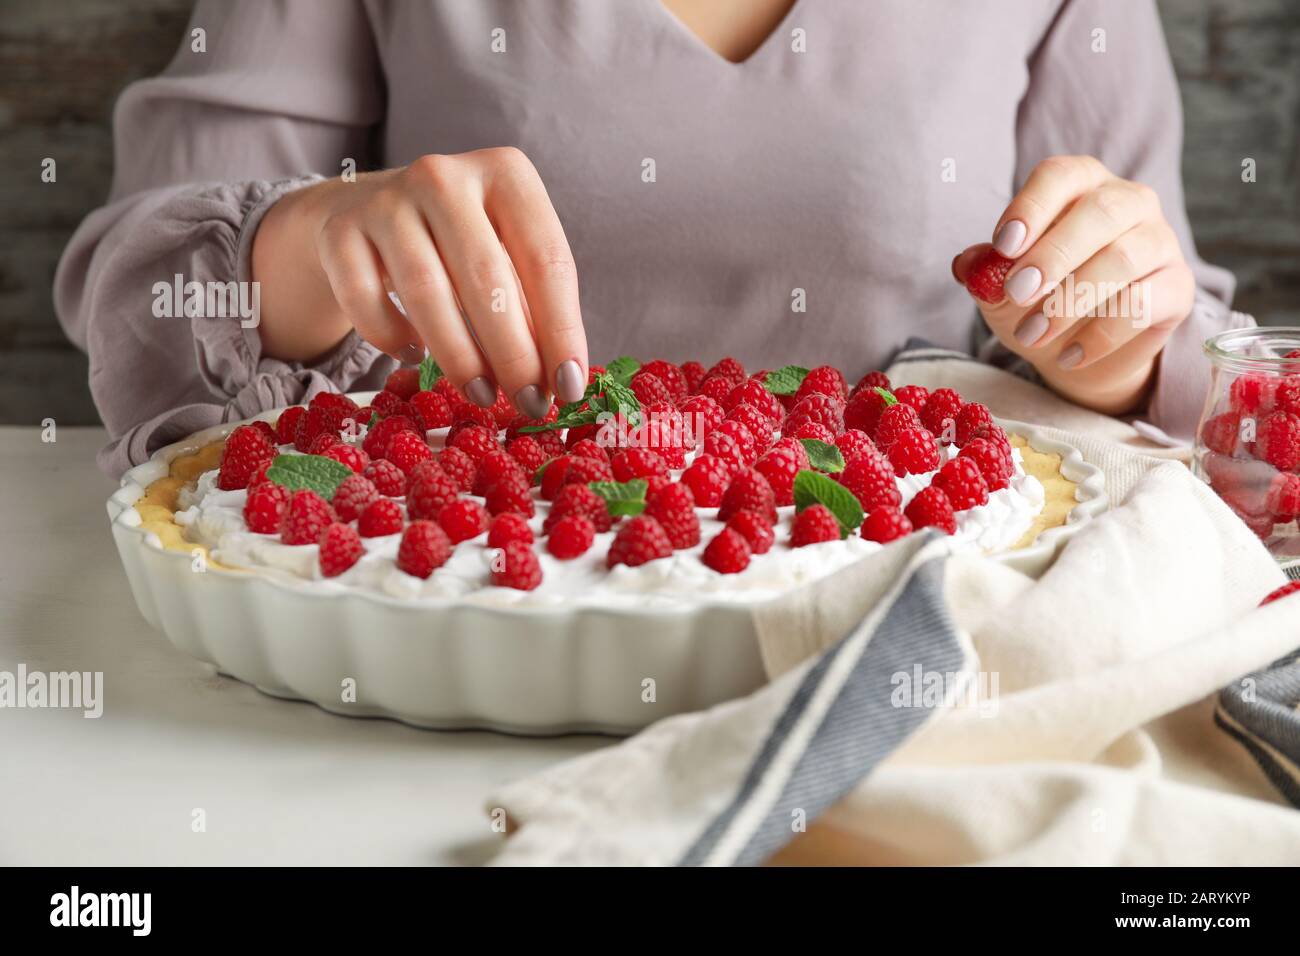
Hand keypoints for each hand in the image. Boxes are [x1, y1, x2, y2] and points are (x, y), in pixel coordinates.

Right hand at [252, 148, 587, 415]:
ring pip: (427, 292)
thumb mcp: (508, 254)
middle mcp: (444, 176)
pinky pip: (366, 299)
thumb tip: (559, 379)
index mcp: (506, 173)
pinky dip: (392, 337)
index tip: (569, 385)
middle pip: (487, 278)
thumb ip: (535, 305)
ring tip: (483, 395)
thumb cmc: (461, 244)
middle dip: (514, 354)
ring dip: (460, 357)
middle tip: (529, 403)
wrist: (370, 211)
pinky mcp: (340, 231)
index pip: (546, 259)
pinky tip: (413, 355)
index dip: (562, 330)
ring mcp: (387, 200)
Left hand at [953, 155, 1194, 415]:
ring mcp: (1160, 241)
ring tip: (1031, 335)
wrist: (1076, 349)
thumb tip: (967, 265)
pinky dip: (1100, 334)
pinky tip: (1069, 356)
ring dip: (1070, 301)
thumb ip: (984, 270)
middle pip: (1100, 212)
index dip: (1032, 207)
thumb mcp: (1000, 286)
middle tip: (1017, 293)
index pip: (1061, 176)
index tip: (1004, 246)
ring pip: (1123, 258)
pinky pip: (1144, 303)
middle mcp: (1129, 202)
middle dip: (1053, 255)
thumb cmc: (1037, 300)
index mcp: (1081, 185)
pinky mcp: (1178, 287)